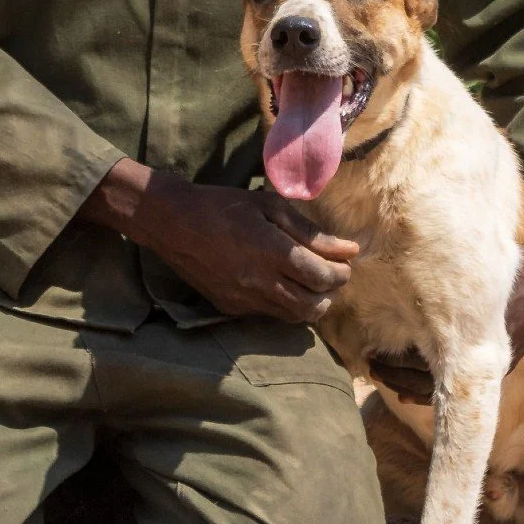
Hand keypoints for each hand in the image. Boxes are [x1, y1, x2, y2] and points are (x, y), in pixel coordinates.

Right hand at [80, 157, 358, 321]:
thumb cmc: (224, 206)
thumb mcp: (269, 206)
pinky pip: (270, 314)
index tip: (345, 261)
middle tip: (333, 273)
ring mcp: (244, 300)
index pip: (322, 277)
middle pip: (313, 306)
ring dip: (312, 303)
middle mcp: (260, 282)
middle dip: (331, 292)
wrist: (174, 223)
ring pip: (294, 317)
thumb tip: (349, 250)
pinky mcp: (231, 309)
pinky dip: (286, 304)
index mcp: (272, 251)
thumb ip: (310, 232)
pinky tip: (284, 284)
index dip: (341, 273)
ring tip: (313, 282)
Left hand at [366, 225, 523, 402]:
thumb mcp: (483, 261)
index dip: (395, 364)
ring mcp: (489, 363)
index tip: (370, 353)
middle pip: (429, 381)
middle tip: (369, 361)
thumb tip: (403, 251)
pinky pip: (458, 383)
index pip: (426, 366)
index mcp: (474, 336)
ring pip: (442, 388)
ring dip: (408, 382)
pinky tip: (405, 383)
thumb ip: (446, 264)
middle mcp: (482, 357)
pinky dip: (428, 388)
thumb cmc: (513, 264)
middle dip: (396, 372)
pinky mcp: (494, 363)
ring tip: (381, 368)